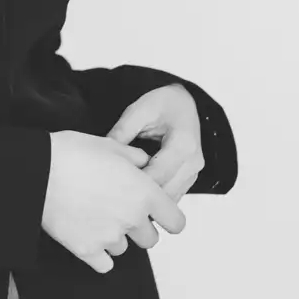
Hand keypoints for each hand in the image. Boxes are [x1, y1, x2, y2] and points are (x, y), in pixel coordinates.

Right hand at [42, 129, 185, 274]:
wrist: (37, 170)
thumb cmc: (70, 153)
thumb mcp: (108, 144)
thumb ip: (134, 156)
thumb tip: (143, 162)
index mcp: (143, 192)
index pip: (176, 221)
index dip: (168, 217)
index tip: (159, 214)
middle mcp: (132, 219)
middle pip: (150, 239)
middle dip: (138, 226)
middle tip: (118, 208)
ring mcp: (110, 238)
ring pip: (124, 248)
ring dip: (115, 236)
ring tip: (94, 215)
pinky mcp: (87, 251)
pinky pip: (104, 264)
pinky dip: (98, 253)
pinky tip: (87, 234)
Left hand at [105, 84, 205, 202]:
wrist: (184, 102)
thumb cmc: (164, 103)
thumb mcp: (139, 110)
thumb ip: (122, 131)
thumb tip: (105, 153)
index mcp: (183, 144)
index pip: (158, 175)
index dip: (136, 182)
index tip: (114, 183)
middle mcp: (193, 162)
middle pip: (165, 191)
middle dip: (141, 194)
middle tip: (114, 191)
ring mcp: (193, 172)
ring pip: (169, 197)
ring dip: (149, 197)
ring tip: (124, 190)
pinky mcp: (189, 177)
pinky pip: (172, 194)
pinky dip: (156, 194)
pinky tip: (137, 188)